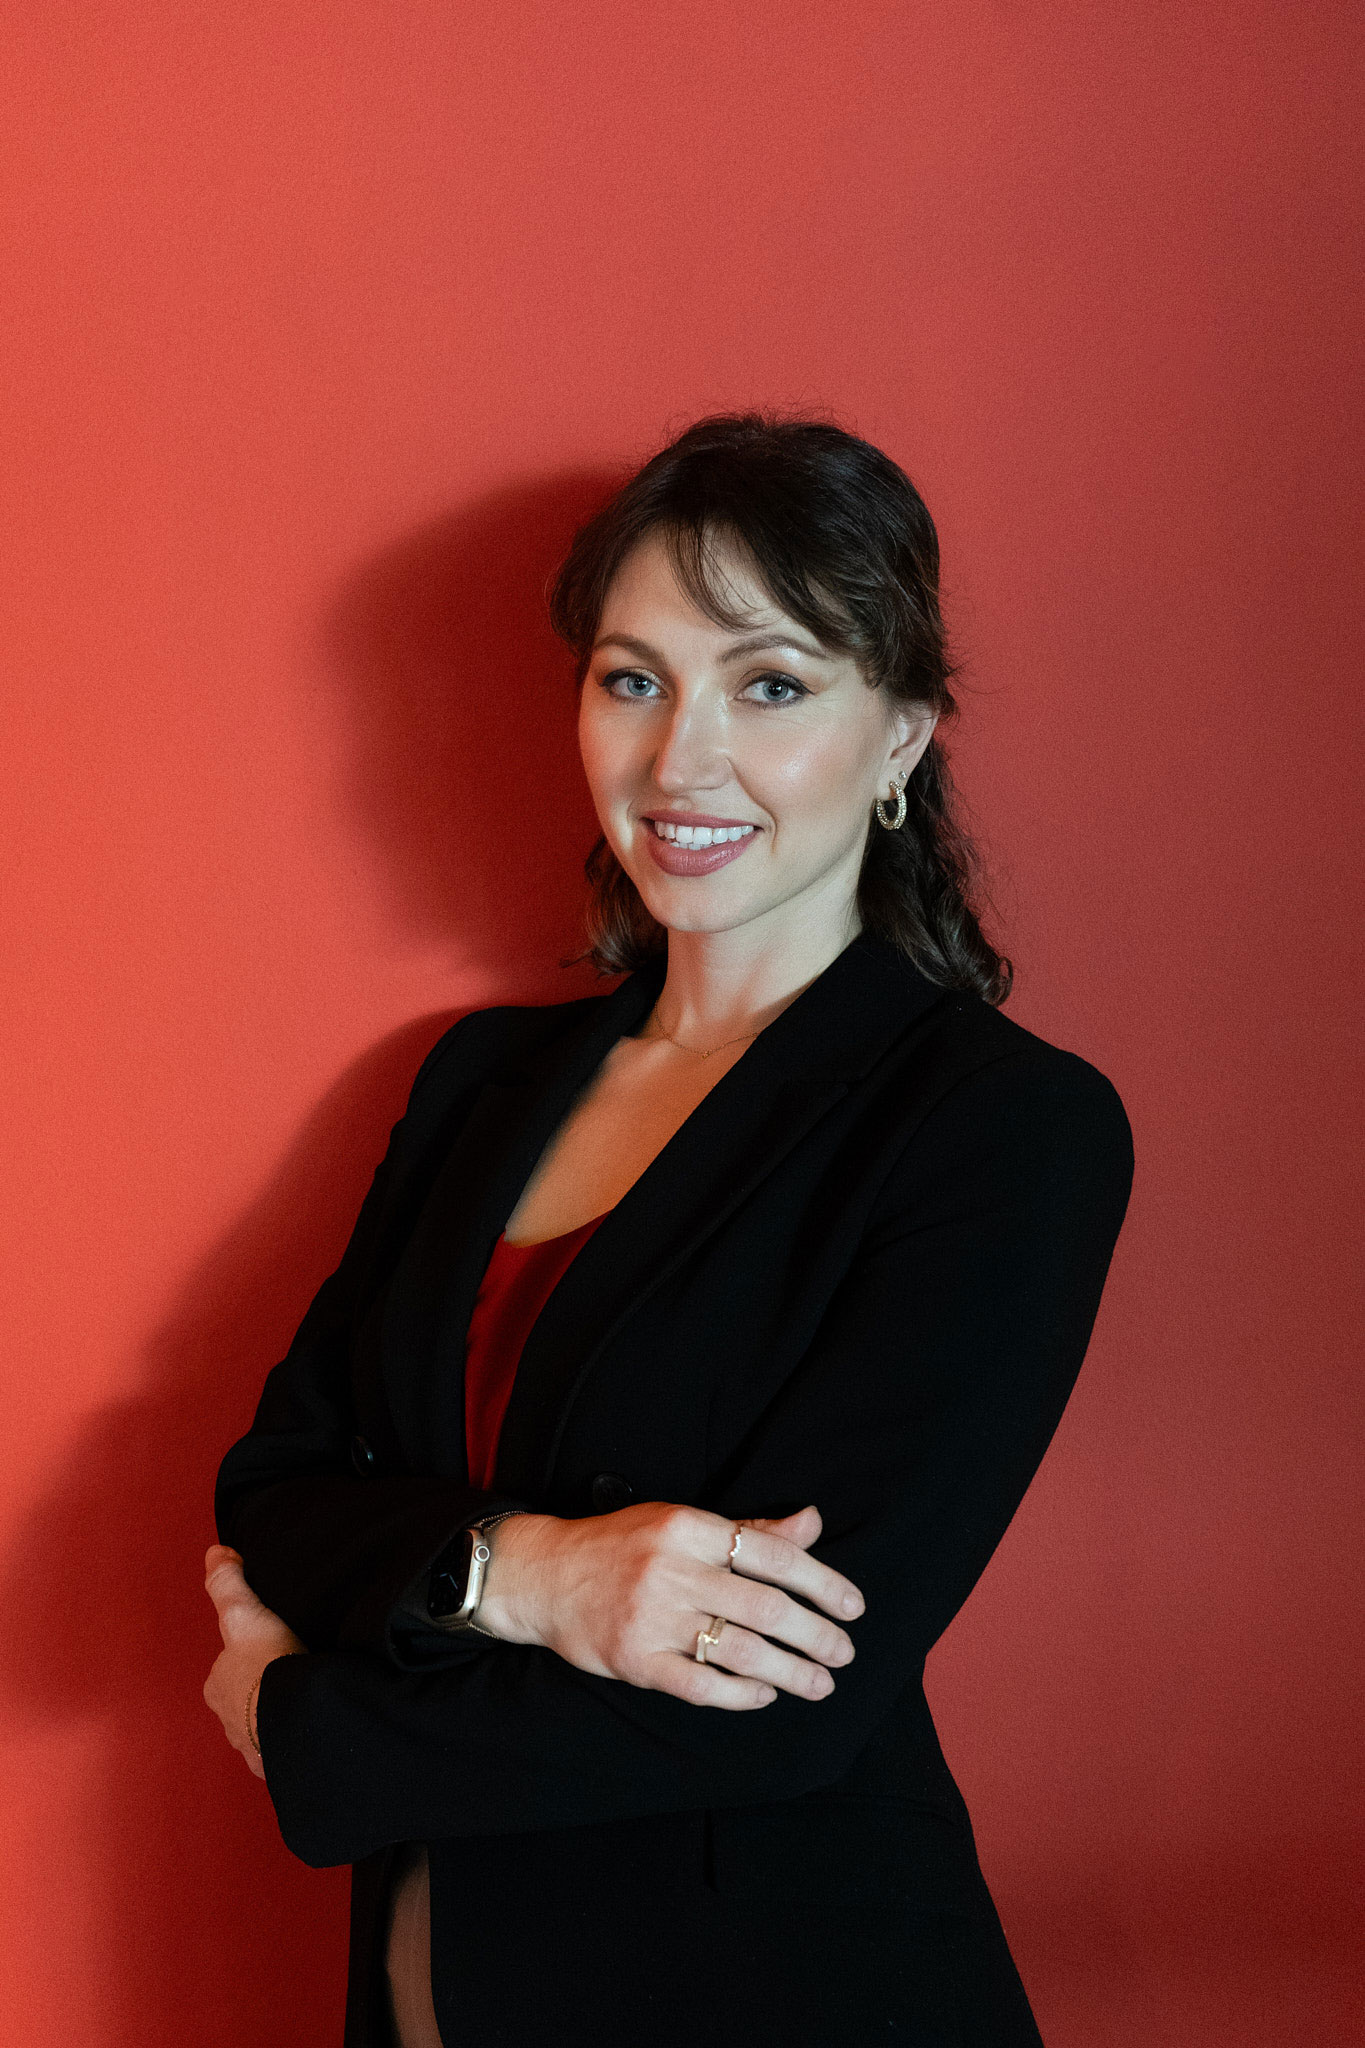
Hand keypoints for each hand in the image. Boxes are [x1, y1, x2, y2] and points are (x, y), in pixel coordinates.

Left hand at [202, 1545, 304, 1777]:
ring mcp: (252, 1746)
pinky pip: (285, 1749)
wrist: (293, 1721)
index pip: (230, 1667)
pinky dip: (295, 1739)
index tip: (273, 1646)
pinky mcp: (277, 1766)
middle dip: (264, 1690)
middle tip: (293, 1673)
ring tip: (305, 1700)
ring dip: (279, 1717)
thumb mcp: (244, 1614)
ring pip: (264, 1726)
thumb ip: (228, 1584)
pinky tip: (312, 1726)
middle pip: (246, 1699)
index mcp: (219, 1686)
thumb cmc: (266, 1667)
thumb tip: (214, 1552)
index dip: (250, 1654)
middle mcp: (228, 1720)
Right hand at [477, 1503, 863, 1711]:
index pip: (771, 1554)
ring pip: (739, 1651)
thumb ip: (748, 1530)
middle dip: (815, 1634)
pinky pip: (700, 1685)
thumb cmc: (623, 1545)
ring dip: (790, 1672)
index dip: (822, 1582)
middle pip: (763, 1607)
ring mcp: (652, 1619)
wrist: (543, 1576)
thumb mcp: (681, 1522)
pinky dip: (740, 1694)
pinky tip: (765, 1695)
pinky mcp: (634, 1660)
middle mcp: (672, 1570)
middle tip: (846, 1651)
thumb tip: (813, 1524)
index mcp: (688, 1527)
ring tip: (820, 1683)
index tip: (853, 1607)